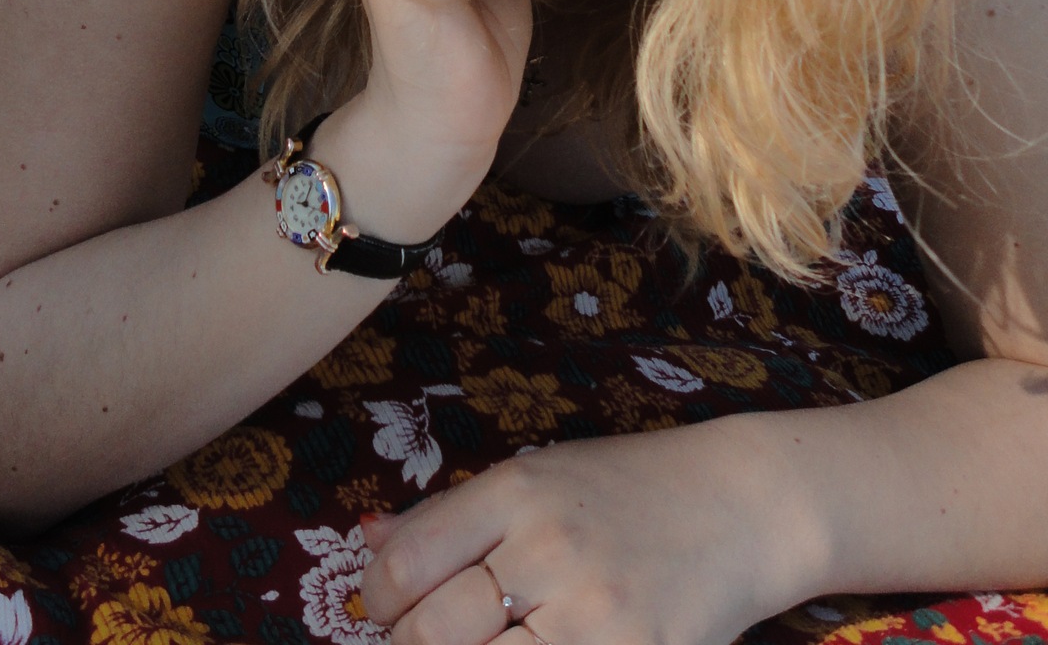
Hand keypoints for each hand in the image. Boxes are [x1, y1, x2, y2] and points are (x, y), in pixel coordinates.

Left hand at [359, 420, 818, 644]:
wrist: (738, 505)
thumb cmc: (623, 490)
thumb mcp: (534, 478)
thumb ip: (449, 516)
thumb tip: (368, 540)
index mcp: (516, 492)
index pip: (408, 563)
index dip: (380, 602)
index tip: (387, 612)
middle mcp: (549, 550)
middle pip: (434, 633)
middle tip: (421, 644)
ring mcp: (595, 615)